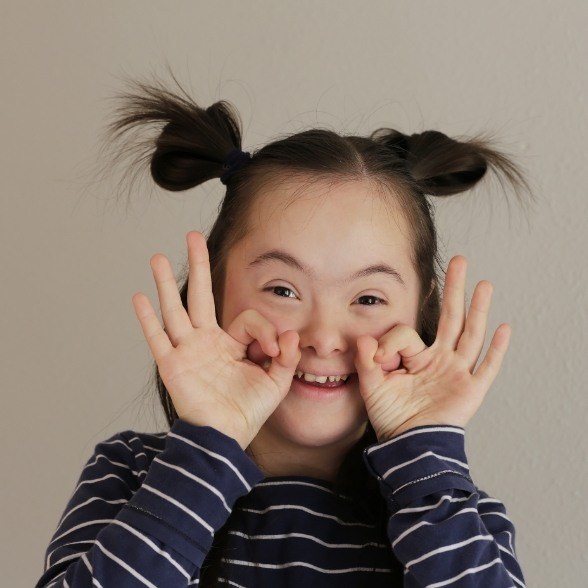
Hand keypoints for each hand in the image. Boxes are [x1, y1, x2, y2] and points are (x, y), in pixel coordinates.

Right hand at [132, 231, 299, 448]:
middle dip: (200, 266)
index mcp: (232, 343)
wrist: (226, 437)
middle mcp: (207, 341)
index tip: (273, 350)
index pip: (247, 319)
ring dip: (166, 284)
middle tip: (193, 236)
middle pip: (201, 296)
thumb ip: (286, 357)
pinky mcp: (172, 365)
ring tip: (159, 257)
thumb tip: (290, 333)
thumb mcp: (276, 382)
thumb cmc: (248, 411)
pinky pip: (157, 339)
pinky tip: (139, 297)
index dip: (264, 330)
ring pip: (175, 310)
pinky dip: (147, 320)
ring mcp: (187, 351)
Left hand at [355, 256, 510, 439]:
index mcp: (416, 356)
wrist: (408, 446)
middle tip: (458, 260)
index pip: (406, 334)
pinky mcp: (471, 389)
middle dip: (453, 289)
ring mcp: (457, 372)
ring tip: (484, 283)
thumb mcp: (372, 387)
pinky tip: (504, 327)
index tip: (381, 359)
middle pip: (449, 317)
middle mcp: (439, 358)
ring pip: (470, 334)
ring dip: (478, 309)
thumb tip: (364, 337)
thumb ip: (366, 362)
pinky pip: (487, 367)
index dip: (391, 343)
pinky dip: (497, 349)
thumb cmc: (392, 418)